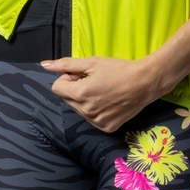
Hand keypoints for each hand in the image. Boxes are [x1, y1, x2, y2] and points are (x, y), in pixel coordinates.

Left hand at [41, 56, 164, 132]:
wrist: (144, 83)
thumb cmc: (118, 69)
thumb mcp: (91, 62)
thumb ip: (66, 64)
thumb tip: (44, 65)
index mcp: (81, 94)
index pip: (57, 88)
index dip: (67, 78)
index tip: (81, 73)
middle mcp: (86, 112)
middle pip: (66, 99)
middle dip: (74, 88)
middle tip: (93, 80)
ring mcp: (96, 122)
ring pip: (78, 109)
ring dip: (84, 99)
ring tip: (102, 90)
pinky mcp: (106, 128)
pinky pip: (91, 118)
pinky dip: (95, 109)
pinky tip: (108, 101)